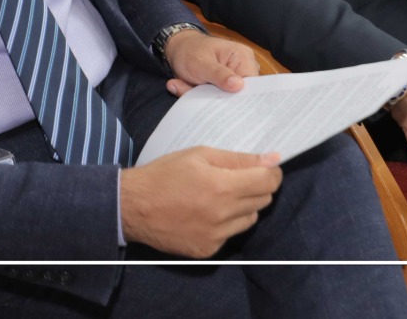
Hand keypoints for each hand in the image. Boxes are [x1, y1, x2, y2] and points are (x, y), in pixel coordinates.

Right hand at [120, 146, 282, 256]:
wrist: (133, 207)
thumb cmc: (165, 174)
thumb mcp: (200, 155)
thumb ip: (239, 159)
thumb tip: (272, 159)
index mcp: (222, 187)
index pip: (268, 182)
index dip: (271, 173)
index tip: (265, 168)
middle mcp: (222, 215)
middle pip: (262, 201)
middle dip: (257, 187)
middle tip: (238, 178)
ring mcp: (215, 236)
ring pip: (250, 219)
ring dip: (244, 206)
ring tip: (221, 196)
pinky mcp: (207, 251)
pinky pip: (231, 234)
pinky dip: (226, 223)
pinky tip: (207, 213)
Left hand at [162, 29, 257, 96]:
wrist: (177, 50)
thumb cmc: (189, 51)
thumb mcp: (200, 63)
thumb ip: (218, 74)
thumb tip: (238, 85)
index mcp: (242, 57)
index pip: (252, 83)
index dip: (243, 98)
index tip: (227, 106)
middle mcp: (243, 67)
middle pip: (243, 94)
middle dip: (222, 101)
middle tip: (203, 99)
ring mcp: (235, 78)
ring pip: (230, 99)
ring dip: (211, 101)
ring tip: (192, 90)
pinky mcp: (226, 87)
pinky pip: (221, 100)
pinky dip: (207, 100)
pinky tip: (192, 90)